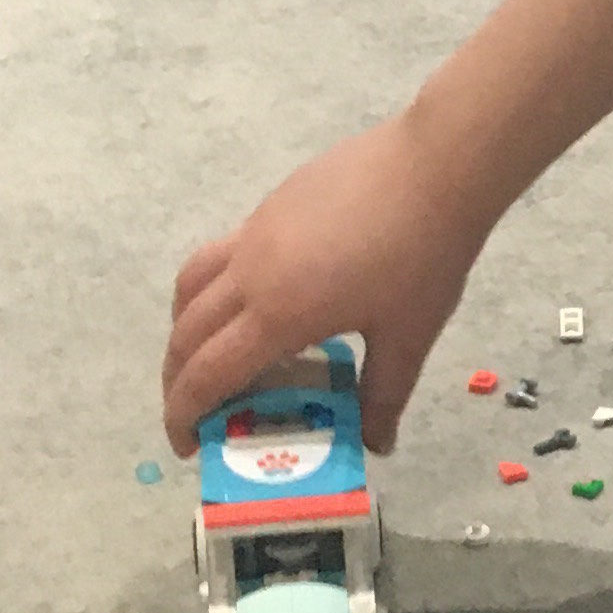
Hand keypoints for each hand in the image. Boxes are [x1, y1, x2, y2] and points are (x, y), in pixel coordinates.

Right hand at [162, 112, 484, 455]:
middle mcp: (250, 273)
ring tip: (206, 356)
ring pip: (190, 287)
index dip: (184, 415)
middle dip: (176, 381)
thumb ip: (384, 395)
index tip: (187, 446)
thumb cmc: (425, 256)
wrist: (436, 167)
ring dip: (183, 330)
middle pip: (185, 333)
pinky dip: (210, 291)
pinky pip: (219, 256)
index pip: (207, 375)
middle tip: (194, 412)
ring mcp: (254, 233)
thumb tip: (377, 444)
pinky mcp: (269, 207)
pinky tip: (253, 302)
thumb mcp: (408, 337)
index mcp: (278, 314)